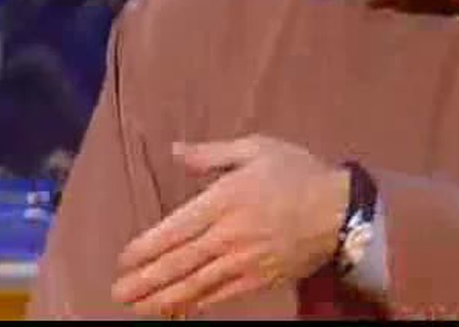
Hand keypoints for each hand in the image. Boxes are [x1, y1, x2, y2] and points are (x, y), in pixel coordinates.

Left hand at [111, 135, 349, 316]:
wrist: (341, 210)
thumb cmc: (296, 172)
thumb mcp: (255, 148)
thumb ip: (212, 154)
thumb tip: (175, 151)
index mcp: (226, 199)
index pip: (177, 228)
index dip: (147, 247)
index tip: (124, 258)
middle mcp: (230, 235)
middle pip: (180, 262)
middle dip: (146, 280)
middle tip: (118, 293)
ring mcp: (244, 262)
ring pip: (195, 285)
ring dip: (163, 298)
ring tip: (137, 307)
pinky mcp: (259, 280)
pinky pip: (220, 296)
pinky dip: (195, 304)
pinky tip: (176, 310)